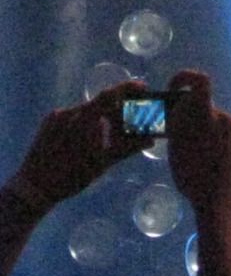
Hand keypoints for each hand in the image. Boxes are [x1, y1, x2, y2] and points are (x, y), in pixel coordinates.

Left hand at [14, 81, 151, 204]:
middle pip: (100, 104)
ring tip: (106, 137)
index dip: (128, 88)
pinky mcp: (48, 122)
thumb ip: (128, 147)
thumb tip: (151, 140)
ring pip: (87, 112)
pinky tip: (86, 140)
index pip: (110, 94)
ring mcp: (57, 116)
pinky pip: (73, 117)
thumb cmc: (72, 175)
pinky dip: (85, 124)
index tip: (143, 88)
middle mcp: (70, 111)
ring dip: (100, 119)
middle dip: (117, 110)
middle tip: (128, 121)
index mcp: (85, 119)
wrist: (34, 187)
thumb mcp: (104, 163)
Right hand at [166, 70, 230, 210]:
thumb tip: (179, 106)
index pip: (200, 80)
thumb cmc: (192, 175)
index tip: (173, 88)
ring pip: (207, 116)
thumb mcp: (176, 145)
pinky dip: (205, 134)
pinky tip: (198, 153)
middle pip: (199, 102)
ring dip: (195, 124)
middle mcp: (223, 116)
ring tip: (185, 147)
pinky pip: (217, 128)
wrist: (219, 198)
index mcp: (206, 115)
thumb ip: (178, 121)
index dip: (184, 77)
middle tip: (171, 128)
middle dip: (184, 110)